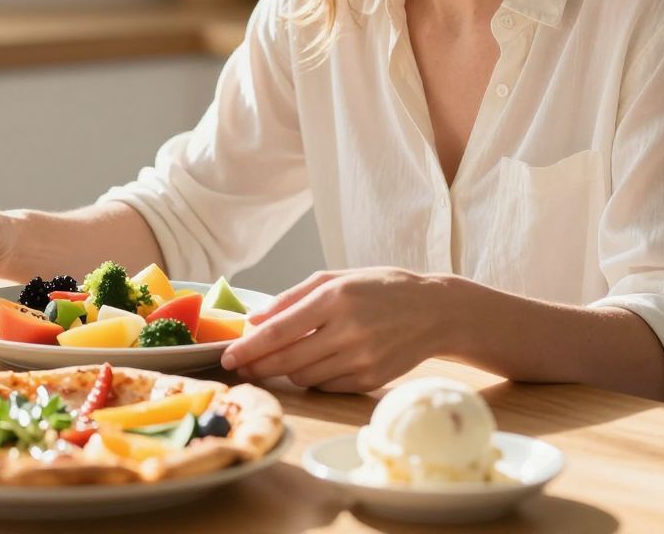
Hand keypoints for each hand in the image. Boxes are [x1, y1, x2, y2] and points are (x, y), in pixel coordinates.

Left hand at [219, 268, 452, 393]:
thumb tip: (254, 320)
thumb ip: (293, 297)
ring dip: (285, 371)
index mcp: (336, 298)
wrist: (436, 312)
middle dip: (257, 366)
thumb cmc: (381, 288)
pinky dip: (313, 378)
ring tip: (280, 359)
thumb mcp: (338, 278)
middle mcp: (348, 330)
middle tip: (240, 367)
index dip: (249, 347)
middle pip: (287, 360)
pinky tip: (315, 363)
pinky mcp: (370, 380)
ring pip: (304, 377)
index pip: (279, 330)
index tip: (227, 356)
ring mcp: (361, 358)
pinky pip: (326, 386)